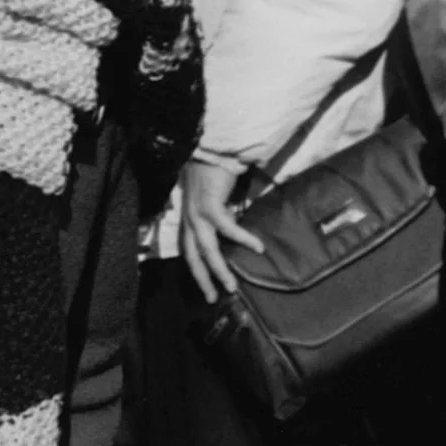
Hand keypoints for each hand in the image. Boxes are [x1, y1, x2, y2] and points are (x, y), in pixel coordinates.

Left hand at [179, 158, 264, 300]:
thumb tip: (236, 232)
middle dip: (203, 279)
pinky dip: (241, 238)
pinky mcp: (209, 204)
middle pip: (193, 256)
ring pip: (206, 249)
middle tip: (214, 297)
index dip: (197, 271)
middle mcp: (188, 219)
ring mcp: (196, 212)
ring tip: (232, 286)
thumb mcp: (214, 199)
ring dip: (219, 269)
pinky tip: (256, 247)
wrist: (209, 148)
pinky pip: (226, 226)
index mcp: (188, 219)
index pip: (188, 251)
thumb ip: (220, 216)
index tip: (207, 289)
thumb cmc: (214, 172)